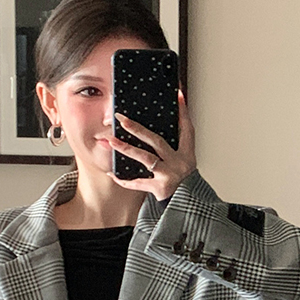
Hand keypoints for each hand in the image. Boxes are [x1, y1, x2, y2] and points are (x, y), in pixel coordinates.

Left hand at [112, 90, 196, 204]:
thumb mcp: (186, 160)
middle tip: (122, 118)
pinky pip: (137, 183)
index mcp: (187, 153)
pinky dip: (124, 179)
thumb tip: (171, 117)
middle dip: (138, 129)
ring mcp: (168, 175)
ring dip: (126, 149)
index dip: (183, 112)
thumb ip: (178, 141)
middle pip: (156, 141)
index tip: (177, 94)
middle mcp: (178, 162)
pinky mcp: (159, 188)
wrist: (187, 205)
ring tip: (111, 140)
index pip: (186, 128)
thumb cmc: (185, 181)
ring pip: (145, 158)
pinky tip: (112, 172)